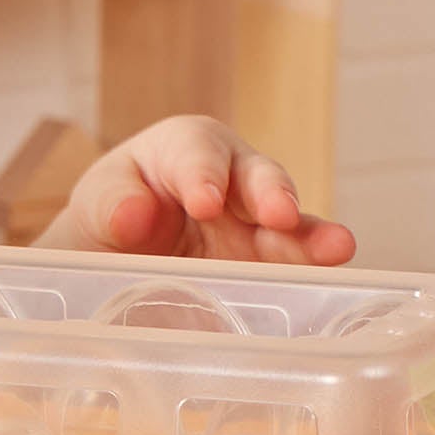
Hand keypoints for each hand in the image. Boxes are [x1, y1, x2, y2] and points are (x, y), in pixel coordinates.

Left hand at [35, 115, 355, 263]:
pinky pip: (294, 268)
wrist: (119, 262)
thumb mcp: (96, 206)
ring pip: (290, 224)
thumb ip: (110, 205)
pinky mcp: (269, 266)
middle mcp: (232, 178)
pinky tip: (333, 285)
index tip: (205, 202)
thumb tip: (134, 214)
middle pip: (258, 178)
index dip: (203, 175)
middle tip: (279, 214)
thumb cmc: (112, 216)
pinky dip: (311, 276)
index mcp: (185, 149)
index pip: (197, 152)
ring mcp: (256, 225)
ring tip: (337, 247)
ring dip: (310, 236)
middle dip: (271, 193)